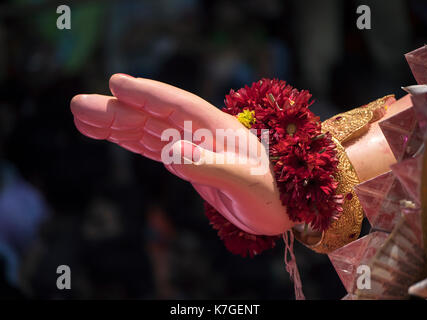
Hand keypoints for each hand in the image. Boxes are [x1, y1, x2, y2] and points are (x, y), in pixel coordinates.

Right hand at [70, 74, 293, 235]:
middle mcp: (202, 133)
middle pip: (153, 116)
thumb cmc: (272, 197)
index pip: (177, 105)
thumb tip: (172, 151)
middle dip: (116, 111)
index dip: (147, 94)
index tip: (115, 84)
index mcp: (219, 129)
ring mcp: (194, 147)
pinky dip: (131, 142)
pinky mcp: (189, 163)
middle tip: (79, 105)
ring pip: (148, 131)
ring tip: (83, 118)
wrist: (281, 211)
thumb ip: (212, 167)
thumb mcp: (247, 185)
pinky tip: (112, 136)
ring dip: (116, 125)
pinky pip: (154, 148)